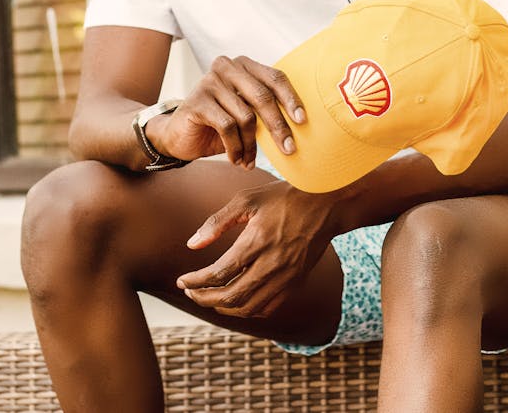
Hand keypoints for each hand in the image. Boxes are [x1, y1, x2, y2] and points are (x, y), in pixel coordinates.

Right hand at [146, 56, 305, 167]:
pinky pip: (227, 126)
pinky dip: (235, 148)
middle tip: (289, 149)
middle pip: (263, 96)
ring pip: (246, 116)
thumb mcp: (245, 113)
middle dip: (279, 126)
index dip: (291, 99)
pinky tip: (236, 160)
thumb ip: (265, 110)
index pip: (275, 78)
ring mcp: (210, 82)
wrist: (179, 136)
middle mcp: (227, 68)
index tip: (303, 121)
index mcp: (244, 66)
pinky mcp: (197, 101)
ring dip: (252, 145)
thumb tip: (300, 125)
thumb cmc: (219, 124)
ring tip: (250, 161)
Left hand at [177, 180, 334, 317]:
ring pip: (248, 309)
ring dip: (223, 309)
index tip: (181, 280)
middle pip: (230, 297)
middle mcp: (272, 264)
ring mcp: (285, 277)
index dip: (196, 281)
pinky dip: (246, 311)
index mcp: (257, 241)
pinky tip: (235, 300)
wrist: (325, 204)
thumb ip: (218, 222)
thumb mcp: (247, 199)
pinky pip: (266, 308)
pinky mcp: (295, 283)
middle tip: (189, 291)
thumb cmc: (283, 197)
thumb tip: (191, 244)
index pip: (219, 273)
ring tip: (208, 297)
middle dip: (204, 298)